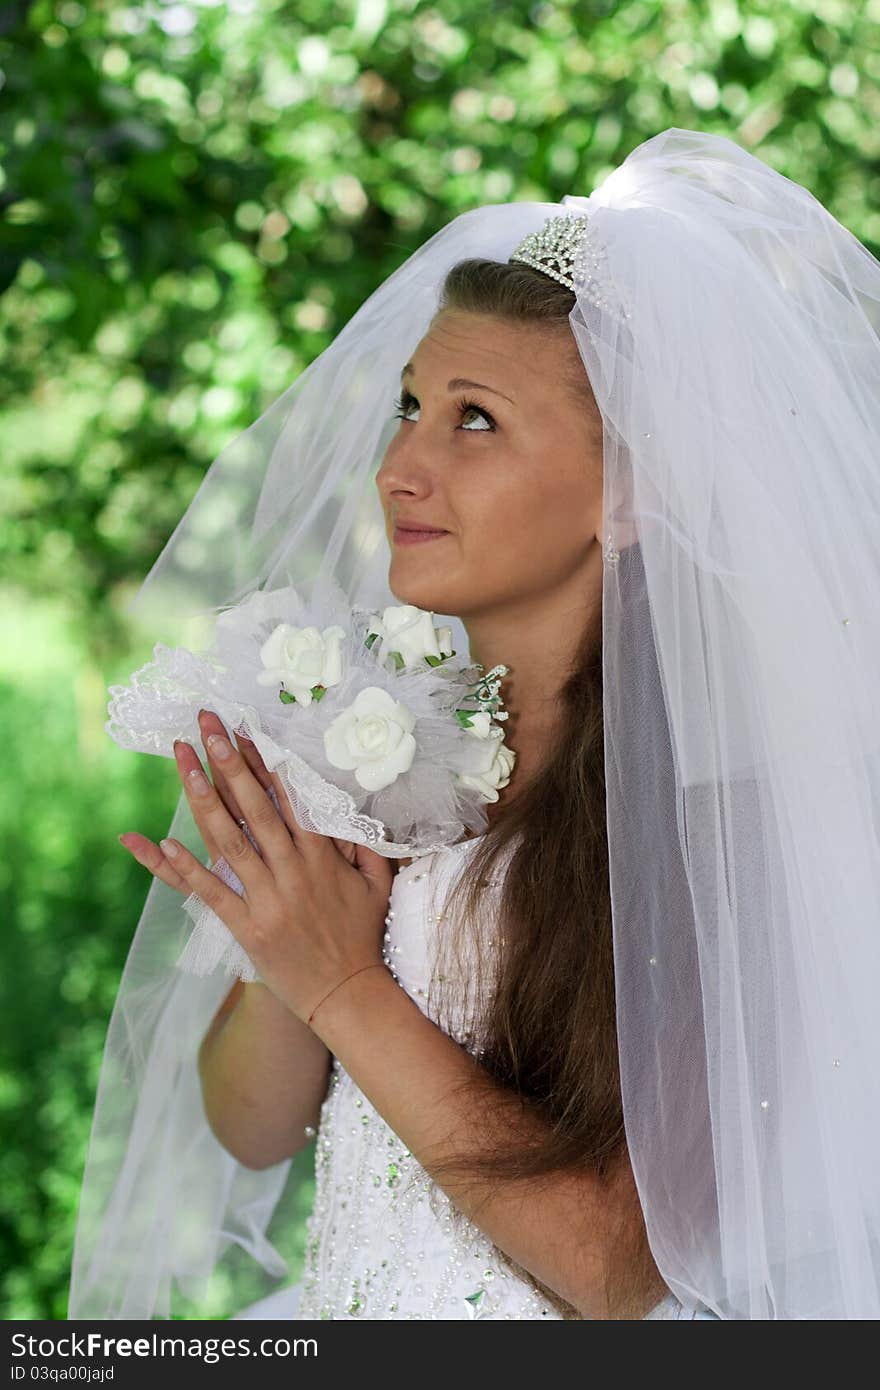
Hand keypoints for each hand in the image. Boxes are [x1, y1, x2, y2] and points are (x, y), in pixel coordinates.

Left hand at [117, 708, 394, 1023]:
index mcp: (322, 857)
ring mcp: (268, 899)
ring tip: (185, 764)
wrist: (348, 995)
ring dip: (204, 799)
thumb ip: (364, 844)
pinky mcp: (248, 928)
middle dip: (229, 763)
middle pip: (255, 808)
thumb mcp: (377, 883)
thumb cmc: (361, 936)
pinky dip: (187, 868)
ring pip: (230, 840)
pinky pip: (213, 893)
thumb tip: (349, 810)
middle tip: (208, 727)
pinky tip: (163, 842)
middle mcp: (293, 872)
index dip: (264, 762)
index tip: (245, 730)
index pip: (289, 798)